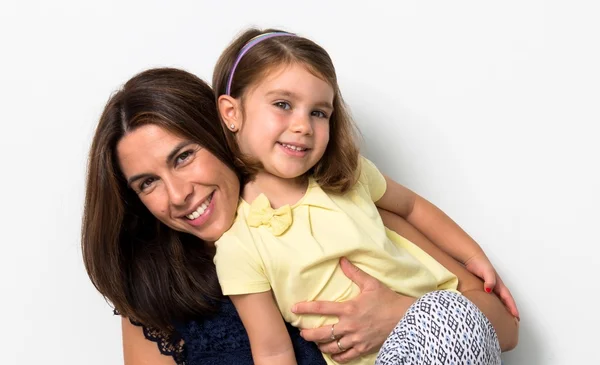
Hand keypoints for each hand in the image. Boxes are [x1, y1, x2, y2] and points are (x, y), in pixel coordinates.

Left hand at [291, 258, 413, 362]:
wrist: (406, 319)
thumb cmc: (388, 300)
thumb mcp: (371, 284)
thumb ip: (354, 273)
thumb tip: (341, 260)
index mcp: (349, 308)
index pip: (322, 307)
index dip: (305, 308)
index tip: (294, 309)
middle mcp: (350, 325)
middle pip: (322, 333)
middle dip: (308, 334)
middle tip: (302, 332)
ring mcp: (356, 339)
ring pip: (332, 346)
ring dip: (320, 345)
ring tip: (315, 342)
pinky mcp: (363, 348)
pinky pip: (346, 356)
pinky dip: (336, 356)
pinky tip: (332, 353)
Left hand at [465, 252, 519, 318]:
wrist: (472, 258)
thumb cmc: (480, 264)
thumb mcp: (486, 272)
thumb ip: (489, 280)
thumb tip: (489, 290)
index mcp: (498, 285)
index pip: (508, 298)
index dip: (512, 307)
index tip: (517, 317)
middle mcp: (496, 287)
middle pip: (505, 300)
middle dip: (510, 310)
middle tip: (515, 321)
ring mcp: (490, 287)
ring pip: (499, 300)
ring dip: (503, 308)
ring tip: (505, 318)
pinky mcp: (483, 287)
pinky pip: (491, 298)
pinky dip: (493, 304)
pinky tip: (490, 308)